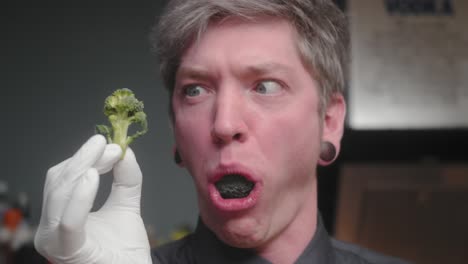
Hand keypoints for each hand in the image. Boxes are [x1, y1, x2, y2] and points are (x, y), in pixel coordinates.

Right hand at [34, 135, 151, 263]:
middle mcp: (51, 228)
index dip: (84, 157)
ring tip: (107, 155)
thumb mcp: (126, 205)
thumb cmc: (124, 249)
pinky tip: (93, 176)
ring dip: (84, 169)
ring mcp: (55, 241)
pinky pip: (70, 221)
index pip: (64, 178)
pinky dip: (80, 197)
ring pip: (60, 195)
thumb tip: (126, 151)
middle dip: (85, 159)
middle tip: (109, 146)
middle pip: (59, 182)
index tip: (108, 143)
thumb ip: (127, 179)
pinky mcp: (68, 251)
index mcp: (60, 215)